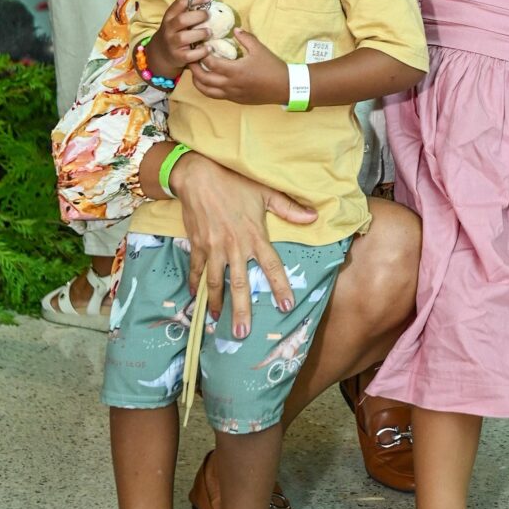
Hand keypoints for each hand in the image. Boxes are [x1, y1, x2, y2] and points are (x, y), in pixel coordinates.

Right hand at [148, 0, 214, 77]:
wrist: (161, 54)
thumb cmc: (176, 31)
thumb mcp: (181, 17)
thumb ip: (195, 4)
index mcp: (170, 16)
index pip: (180, 3)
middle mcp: (169, 29)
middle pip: (181, 20)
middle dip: (197, 16)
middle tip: (208, 15)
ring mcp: (172, 43)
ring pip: (184, 37)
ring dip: (200, 33)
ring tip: (209, 32)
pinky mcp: (178, 57)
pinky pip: (190, 55)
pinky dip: (201, 52)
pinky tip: (209, 48)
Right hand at [170, 152, 316, 334]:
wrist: (198, 174)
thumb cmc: (234, 181)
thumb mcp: (265, 192)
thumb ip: (289, 208)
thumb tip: (314, 217)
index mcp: (254, 236)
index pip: (271, 266)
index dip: (280, 287)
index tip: (287, 306)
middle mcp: (234, 247)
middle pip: (240, 284)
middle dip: (241, 310)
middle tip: (243, 333)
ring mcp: (213, 248)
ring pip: (216, 282)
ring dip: (216, 303)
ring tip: (217, 322)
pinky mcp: (198, 245)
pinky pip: (196, 270)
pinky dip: (195, 284)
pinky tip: (195, 298)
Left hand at [189, 29, 287, 105]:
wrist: (284, 87)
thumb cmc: (272, 67)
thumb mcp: (260, 49)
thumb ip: (245, 38)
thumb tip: (235, 29)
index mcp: (235, 70)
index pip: (210, 63)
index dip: (202, 54)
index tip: (200, 46)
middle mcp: (230, 84)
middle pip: (203, 78)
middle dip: (194, 68)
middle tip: (191, 58)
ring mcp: (231, 94)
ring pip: (206, 91)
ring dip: (197, 81)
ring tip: (195, 71)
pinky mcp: (234, 99)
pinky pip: (215, 95)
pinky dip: (207, 88)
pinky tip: (207, 81)